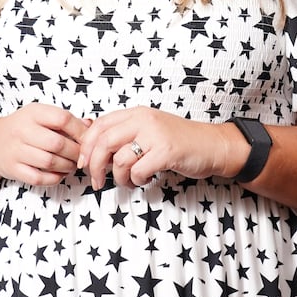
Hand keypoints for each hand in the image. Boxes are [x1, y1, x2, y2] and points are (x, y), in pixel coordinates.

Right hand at [0, 103, 89, 186]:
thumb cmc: (23, 128)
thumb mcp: (41, 116)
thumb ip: (65, 121)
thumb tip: (91, 127)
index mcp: (33, 113)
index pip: (62, 119)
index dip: (80, 131)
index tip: (88, 139)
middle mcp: (22, 130)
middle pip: (57, 143)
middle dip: (76, 152)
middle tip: (82, 156)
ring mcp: (16, 151)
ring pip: (49, 162)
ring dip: (67, 166)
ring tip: (72, 164)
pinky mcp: (13, 169)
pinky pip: (39, 178)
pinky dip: (54, 178)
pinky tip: (59, 173)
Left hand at [77, 107, 247, 189]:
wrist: (213, 145)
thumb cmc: (180, 142)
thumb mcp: (149, 130)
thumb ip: (124, 134)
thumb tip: (91, 145)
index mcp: (137, 113)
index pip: (99, 125)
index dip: (86, 146)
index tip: (83, 163)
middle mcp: (144, 120)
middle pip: (104, 142)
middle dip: (95, 166)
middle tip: (96, 181)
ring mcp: (156, 135)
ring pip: (119, 160)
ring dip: (119, 178)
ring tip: (129, 182)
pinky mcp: (167, 151)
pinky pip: (138, 171)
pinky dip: (137, 180)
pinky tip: (145, 180)